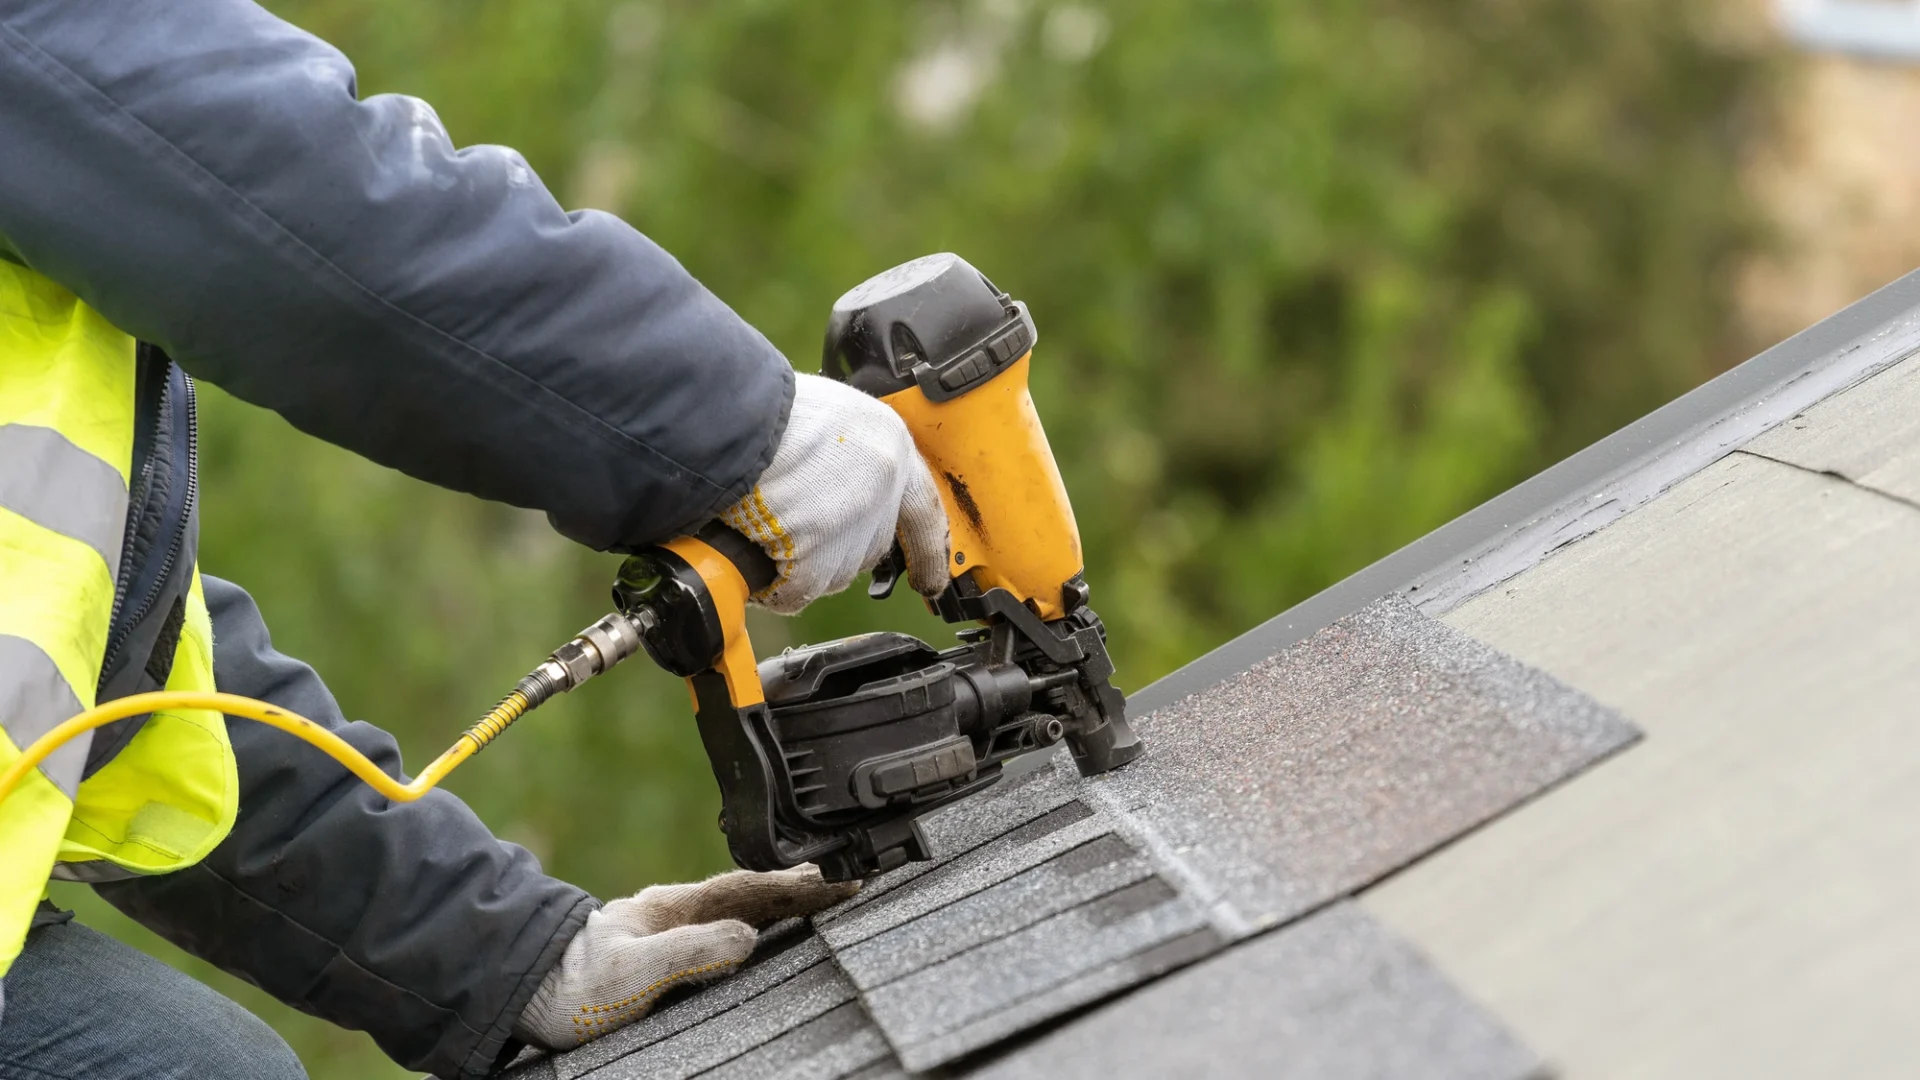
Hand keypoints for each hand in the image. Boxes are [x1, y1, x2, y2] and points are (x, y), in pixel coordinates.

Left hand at [513, 865, 857, 1049]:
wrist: (523, 991)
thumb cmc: (570, 988)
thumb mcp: (632, 972)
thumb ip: (689, 953)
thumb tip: (748, 936)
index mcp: (674, 908)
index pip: (751, 890)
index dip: (799, 888)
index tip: (840, 883)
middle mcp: (675, 911)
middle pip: (752, 892)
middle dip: (801, 887)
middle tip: (848, 882)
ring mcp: (669, 927)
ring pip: (739, 906)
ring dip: (782, 902)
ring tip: (820, 899)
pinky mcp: (662, 949)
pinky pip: (724, 926)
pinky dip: (756, 921)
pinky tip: (764, 930)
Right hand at [721, 372, 949, 613]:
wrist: (734, 416)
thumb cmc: (766, 408)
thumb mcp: (829, 415)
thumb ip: (847, 453)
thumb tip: (835, 484)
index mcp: (889, 444)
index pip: (924, 510)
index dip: (928, 548)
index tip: (933, 578)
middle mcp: (883, 485)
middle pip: (869, 547)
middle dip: (834, 549)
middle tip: (793, 531)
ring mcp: (854, 522)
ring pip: (835, 573)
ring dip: (799, 565)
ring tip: (762, 528)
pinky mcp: (818, 553)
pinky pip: (799, 590)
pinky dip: (775, 585)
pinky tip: (754, 555)